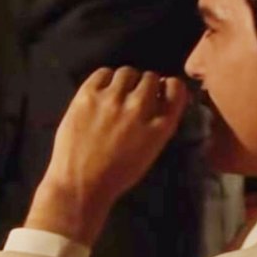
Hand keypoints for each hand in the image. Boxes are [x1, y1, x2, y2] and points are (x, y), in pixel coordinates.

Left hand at [27, 67, 188, 244]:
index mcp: (159, 127)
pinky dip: (105, 78)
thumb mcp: (149, 151)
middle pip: (151, 78)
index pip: (176, 90)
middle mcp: (139, 108)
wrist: (80, 183)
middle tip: (133, 95)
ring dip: (125, 80)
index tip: (162, 90)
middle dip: (145, 84)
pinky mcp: (87, 96)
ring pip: (127, 72)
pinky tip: (101, 91)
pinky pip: (102, 73)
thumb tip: (159, 98)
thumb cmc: (115, 175)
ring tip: (116, 93)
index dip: (169, 86)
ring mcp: (112, 100)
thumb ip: (157, 124)